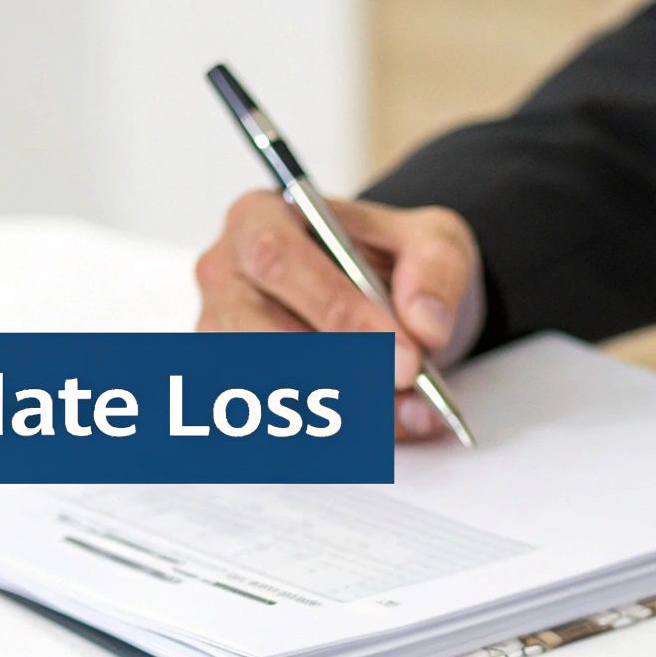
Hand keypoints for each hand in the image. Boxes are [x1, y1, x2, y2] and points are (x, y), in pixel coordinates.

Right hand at [194, 191, 479, 440]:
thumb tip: (424, 326)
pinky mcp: (230, 389)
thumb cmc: (394, 262)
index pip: (278, 261)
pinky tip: (377, 432)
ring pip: (260, 389)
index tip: (406, 357)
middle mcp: (224, 277)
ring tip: (405, 411)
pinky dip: (331, 438)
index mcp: (260, 218)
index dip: (339, 313)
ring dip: (340, 413)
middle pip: (258, 335)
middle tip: (405, 393)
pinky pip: (269, 427)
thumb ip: (436, 273)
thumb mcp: (434, 243)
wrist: (389, 300)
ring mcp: (218, 337)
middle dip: (340, 374)